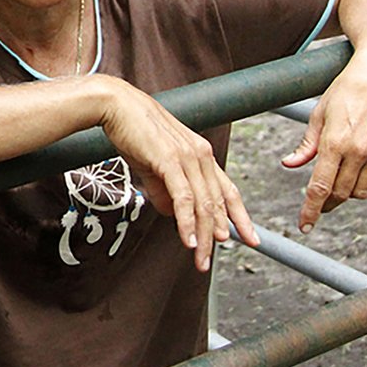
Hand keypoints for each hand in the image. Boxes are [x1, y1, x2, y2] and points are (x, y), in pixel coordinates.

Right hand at [95, 76, 258, 271]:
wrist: (117, 106)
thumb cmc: (134, 131)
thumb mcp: (154, 165)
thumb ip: (166, 190)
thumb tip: (173, 214)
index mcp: (201, 154)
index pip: (228, 191)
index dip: (240, 217)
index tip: (250, 238)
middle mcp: (201, 154)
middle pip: (217, 203)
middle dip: (217, 236)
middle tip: (211, 260)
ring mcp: (188, 157)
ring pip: (203, 205)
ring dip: (203, 236)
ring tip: (200, 258)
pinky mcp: (170, 161)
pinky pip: (184, 198)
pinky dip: (187, 222)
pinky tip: (188, 239)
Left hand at [280, 50, 366, 232]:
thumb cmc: (343, 92)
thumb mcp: (317, 116)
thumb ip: (305, 146)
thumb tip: (289, 165)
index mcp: (335, 143)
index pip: (319, 187)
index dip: (310, 210)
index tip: (304, 226)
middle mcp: (358, 151)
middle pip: (339, 193)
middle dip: (326, 203)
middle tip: (318, 203)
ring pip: (360, 193)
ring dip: (346, 196)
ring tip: (338, 187)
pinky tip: (359, 185)